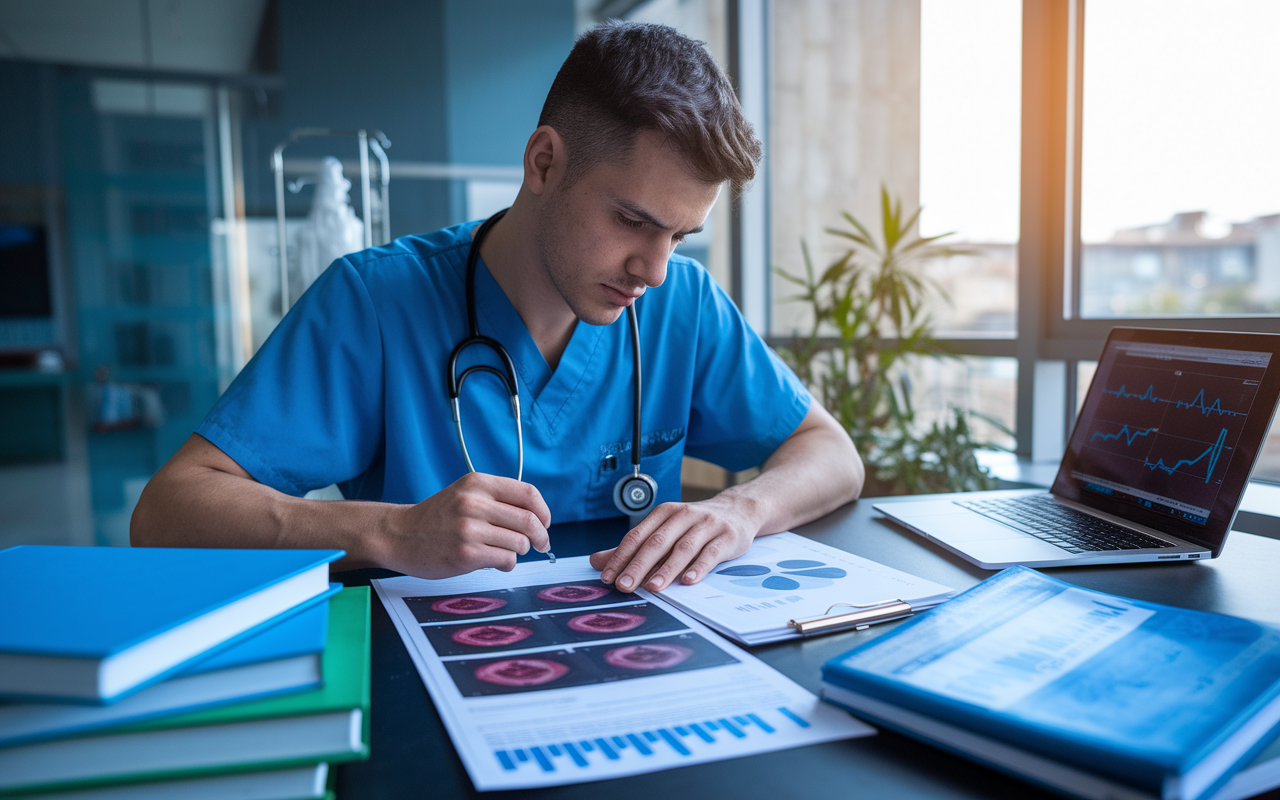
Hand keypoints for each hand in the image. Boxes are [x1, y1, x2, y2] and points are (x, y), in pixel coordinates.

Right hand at [383, 472, 550, 578]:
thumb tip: (537, 518)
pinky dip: (506, 564)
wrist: (399, 535)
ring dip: (519, 551)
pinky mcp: (465, 554)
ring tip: (505, 551)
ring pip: (520, 543)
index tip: (545, 523)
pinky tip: (494, 561)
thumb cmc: (436, 518)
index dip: (544, 511)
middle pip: (529, 520)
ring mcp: (469, 529)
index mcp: (478, 483)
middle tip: (540, 544)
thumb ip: (497, 500)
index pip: (528, 493)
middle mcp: (474, 503)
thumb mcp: (465, 494)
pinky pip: (506, 560)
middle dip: (541, 536)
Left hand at [589, 497, 756, 592]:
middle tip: (624, 586)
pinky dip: (699, 567)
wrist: (738, 511)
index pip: (637, 536)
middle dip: (638, 565)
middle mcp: (684, 515)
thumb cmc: (695, 526)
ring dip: (666, 569)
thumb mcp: (664, 531)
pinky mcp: (726, 536)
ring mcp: (707, 524)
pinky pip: (711, 553)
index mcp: (664, 513)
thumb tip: (597, 561)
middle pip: (657, 542)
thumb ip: (633, 548)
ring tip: (653, 588)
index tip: (608, 577)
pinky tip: (688, 580)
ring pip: (683, 548)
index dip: (621, 557)